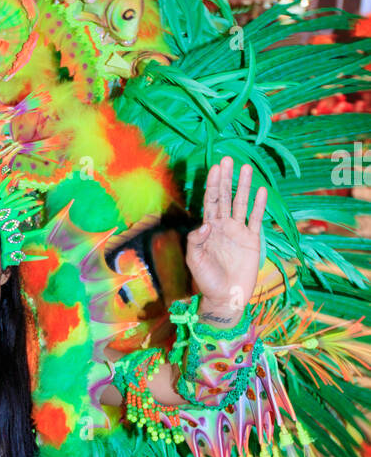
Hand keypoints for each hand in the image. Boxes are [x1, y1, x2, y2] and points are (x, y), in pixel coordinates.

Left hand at [185, 157, 266, 324]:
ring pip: (241, 203)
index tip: (215, 167)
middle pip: (225, 197)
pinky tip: (261, 191)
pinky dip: (259, 205)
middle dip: (226, 178)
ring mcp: (238, 232)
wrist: (225, 297)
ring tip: (246, 168)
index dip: (212, 184)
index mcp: (208, 228)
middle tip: (228, 159)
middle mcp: (223, 226)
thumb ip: (196, 241)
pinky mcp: (252, 240)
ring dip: (243, 186)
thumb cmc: (206, 280)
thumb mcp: (195, 260)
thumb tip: (207, 223)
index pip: (210, 201)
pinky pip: (256, 219)